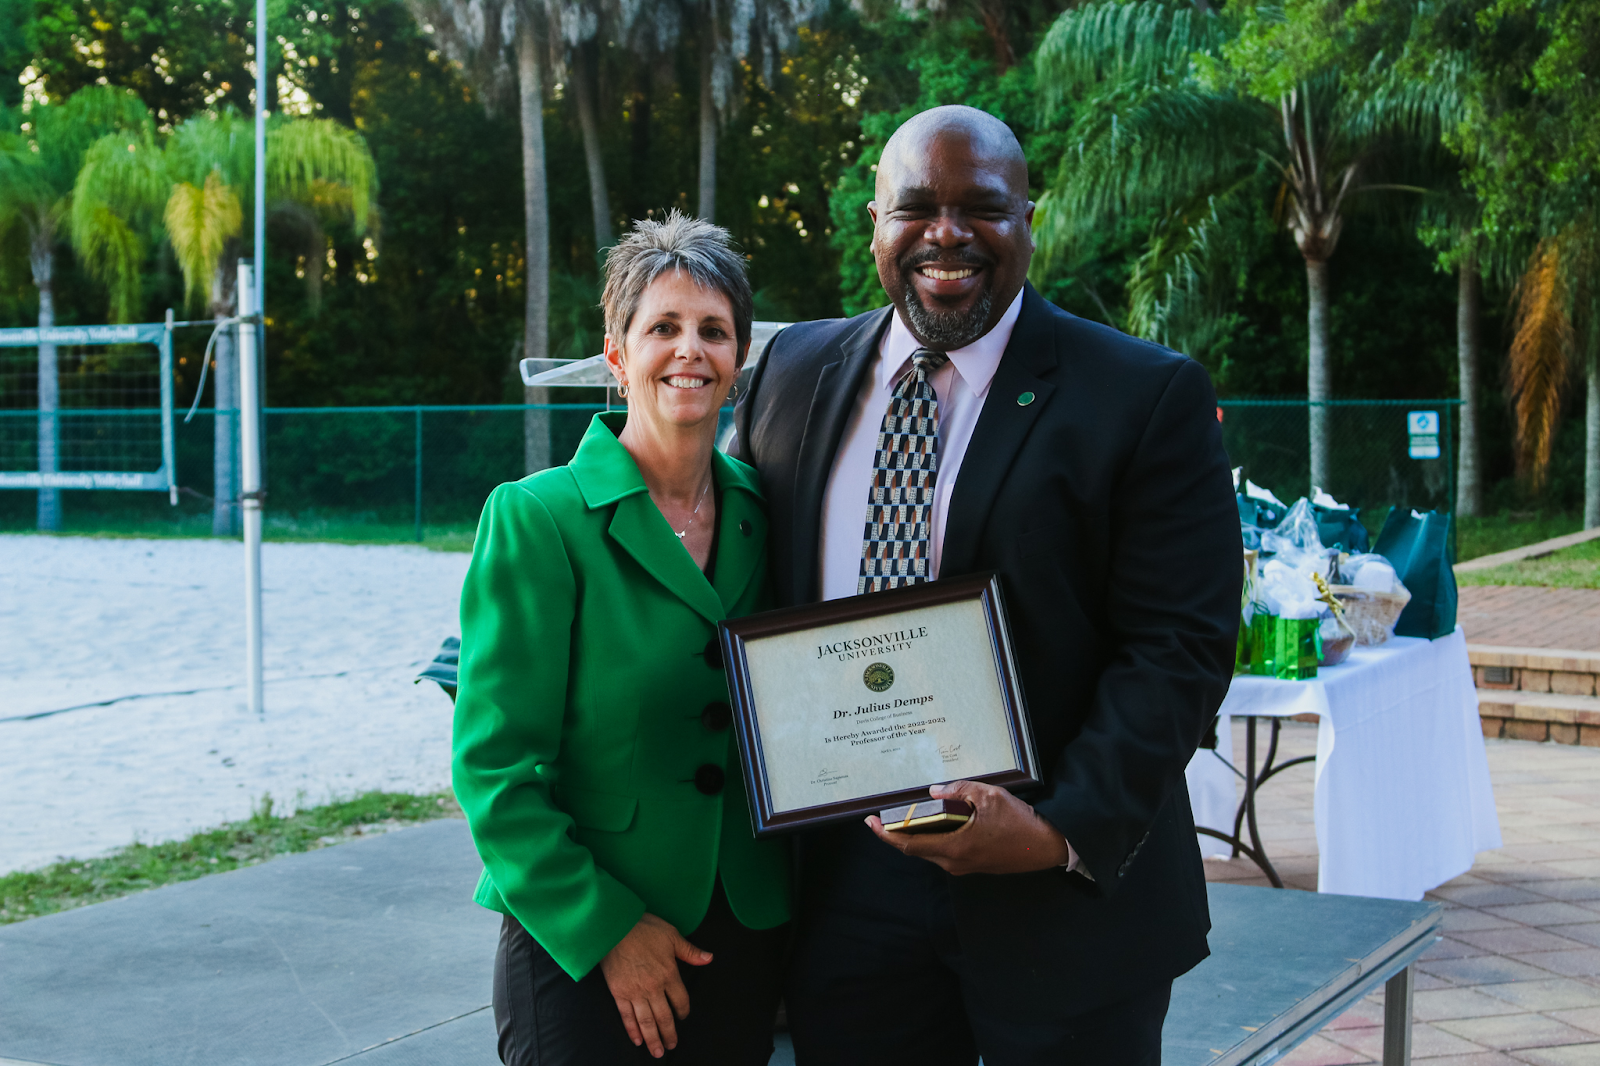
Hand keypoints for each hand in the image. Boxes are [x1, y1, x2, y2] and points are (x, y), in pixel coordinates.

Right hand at [598, 913, 712, 1057]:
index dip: (683, 1011)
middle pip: (664, 1017)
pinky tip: (637, 1040)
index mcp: (669, 974)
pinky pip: (627, 1016)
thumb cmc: (644, 927)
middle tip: (672, 1046)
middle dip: (669, 1034)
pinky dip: (633, 1030)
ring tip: (658, 1052)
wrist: (614, 926)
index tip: (683, 1017)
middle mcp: (654, 987)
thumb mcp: (672, 935)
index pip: (680, 1000)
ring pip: (647, 1021)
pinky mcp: (618, 993)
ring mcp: (635, 992)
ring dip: (653, 1039)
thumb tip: (709, 958)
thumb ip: (690, 952)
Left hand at [866, 780, 1070, 875]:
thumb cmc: (1020, 823)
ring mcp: (964, 866)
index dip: (887, 835)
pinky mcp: (973, 864)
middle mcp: (955, 862)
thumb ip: (958, 791)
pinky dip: (934, 837)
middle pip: (917, 849)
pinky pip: (945, 851)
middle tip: (885, 816)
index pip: (910, 844)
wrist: (1047, 846)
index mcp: (954, 847)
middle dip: (898, 833)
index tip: (871, 823)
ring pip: (930, 850)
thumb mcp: (989, 796)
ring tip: (909, 815)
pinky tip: (937, 821)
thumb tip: (934, 791)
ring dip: (917, 834)